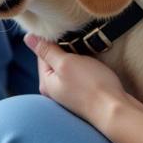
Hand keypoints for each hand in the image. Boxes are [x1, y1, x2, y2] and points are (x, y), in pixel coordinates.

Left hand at [24, 34, 142, 127]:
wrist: (115, 110)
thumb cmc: (90, 85)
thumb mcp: (65, 63)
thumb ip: (47, 51)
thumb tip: (28, 37)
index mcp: (46, 82)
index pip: (42, 52)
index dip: (54, 39)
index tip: (66, 32)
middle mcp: (54, 90)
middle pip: (54, 58)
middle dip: (65, 47)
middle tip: (77, 40)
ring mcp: (68, 92)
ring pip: (68, 64)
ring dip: (75, 54)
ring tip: (86, 50)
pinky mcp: (82, 93)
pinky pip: (78, 72)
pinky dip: (84, 63)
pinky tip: (91, 61)